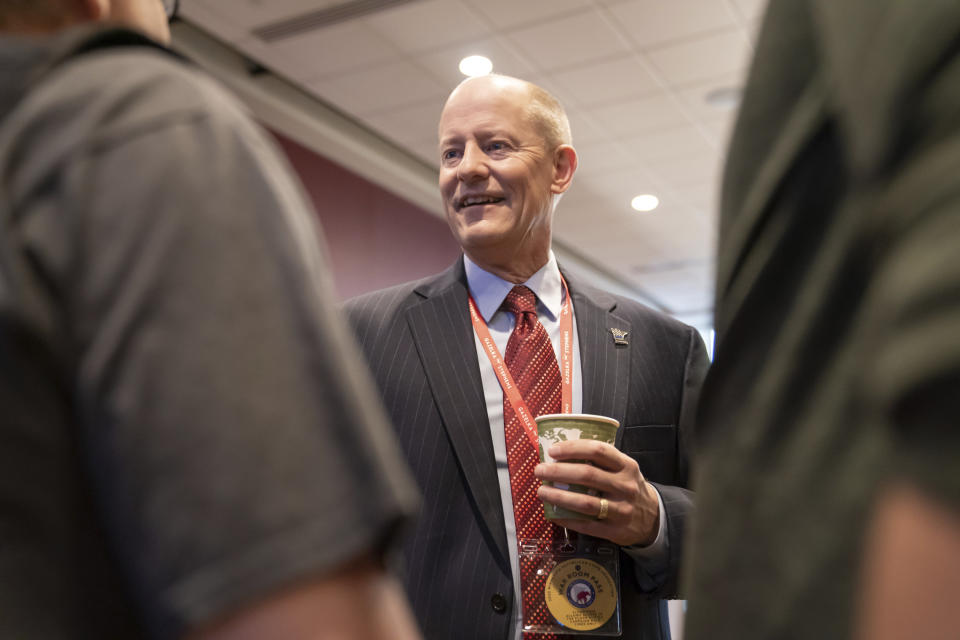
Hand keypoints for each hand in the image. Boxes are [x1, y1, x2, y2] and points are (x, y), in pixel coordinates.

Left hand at [534, 439, 659, 546]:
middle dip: (559, 472)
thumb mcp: (623, 469)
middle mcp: (625, 486)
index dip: (573, 449)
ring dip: (559, 496)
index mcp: (626, 466)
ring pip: (585, 502)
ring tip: (541, 491)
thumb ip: (600, 461)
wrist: (652, 518)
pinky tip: (552, 514)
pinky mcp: (615, 530)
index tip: (553, 450)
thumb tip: (560, 453)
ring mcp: (621, 509)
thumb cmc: (627, 487)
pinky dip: (567, 519)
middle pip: (588, 476)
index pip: (598, 451)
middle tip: (540, 470)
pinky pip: (586, 525)